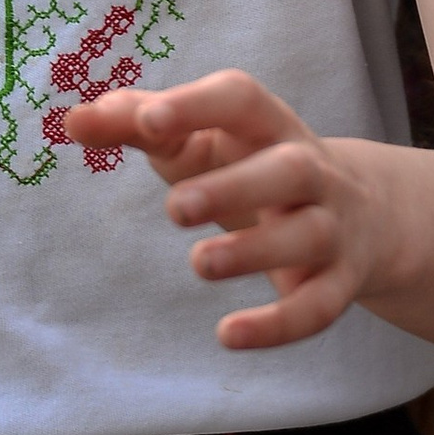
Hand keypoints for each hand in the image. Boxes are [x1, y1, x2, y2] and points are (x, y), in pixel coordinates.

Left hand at [57, 66, 400, 349]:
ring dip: (255, 251)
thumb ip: (137, 125)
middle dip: (234, 186)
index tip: (147, 121)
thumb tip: (72, 120)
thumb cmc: (250, 165)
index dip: (196, 105)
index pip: (241, 99)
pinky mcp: (340, 282)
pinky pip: (319, 306)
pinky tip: (228, 335)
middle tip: (174, 207)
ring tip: (199, 264)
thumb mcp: (199, 141)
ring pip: (308, 234)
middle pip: (288, 167)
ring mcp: (331, 225)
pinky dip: (278, 325)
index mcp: (267, 123)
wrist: (361, 212)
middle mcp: (310, 167)